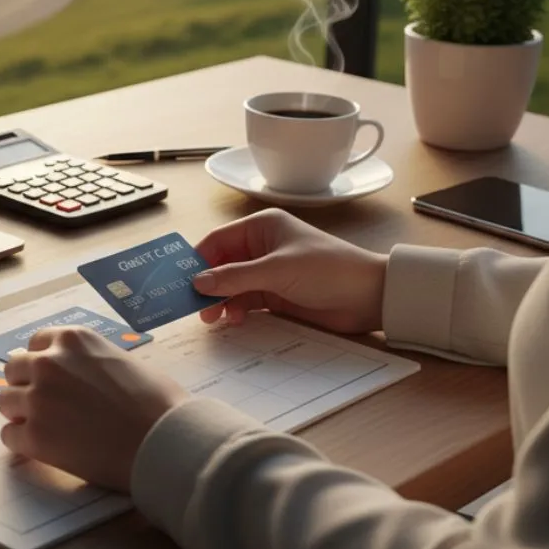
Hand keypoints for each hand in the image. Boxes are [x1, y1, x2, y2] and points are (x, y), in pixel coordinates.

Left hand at [0, 326, 186, 490]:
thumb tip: (74, 375)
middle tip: (47, 406)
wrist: (163, 441)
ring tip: (47, 428)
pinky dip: (23, 442)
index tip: (51, 380)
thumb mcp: (121, 360)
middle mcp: (48, 362)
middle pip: (13, 370)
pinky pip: (9, 435)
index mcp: (72, 340)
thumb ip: (88, 362)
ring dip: (21, 414)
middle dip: (26, 386)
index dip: (42, 365)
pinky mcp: (34, 435)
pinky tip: (46, 448)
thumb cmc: (156, 402)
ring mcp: (38, 398)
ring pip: (5, 401)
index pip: (34, 344)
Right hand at [192, 208, 387, 333]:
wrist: (370, 297)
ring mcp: (268, 273)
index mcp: (262, 227)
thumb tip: (197, 282)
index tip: (178, 281)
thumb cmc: (328, 269)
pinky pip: (245, 302)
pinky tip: (233, 320)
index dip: (197, 261)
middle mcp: (262, 247)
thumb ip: (235, 277)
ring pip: (231, 286)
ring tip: (212, 318)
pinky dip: (235, 311)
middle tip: (193, 305)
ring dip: (220, 301)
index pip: (217, 241)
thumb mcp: (277, 270)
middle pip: (221, 265)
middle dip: (206, 284)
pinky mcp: (276, 296)